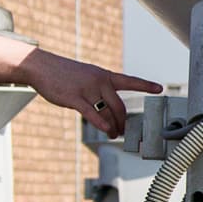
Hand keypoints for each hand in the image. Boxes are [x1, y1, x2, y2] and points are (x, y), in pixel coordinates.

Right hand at [24, 53, 162, 133]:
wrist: (42, 67)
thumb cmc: (64, 73)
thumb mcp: (86, 75)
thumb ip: (99, 89)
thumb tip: (108, 110)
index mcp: (104, 75)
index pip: (129, 80)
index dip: (145, 85)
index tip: (160, 89)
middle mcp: (99, 81)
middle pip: (119, 105)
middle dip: (123, 121)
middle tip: (123, 131)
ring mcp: (87, 89)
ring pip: (107, 112)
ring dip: (113, 126)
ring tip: (114, 134)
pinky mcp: (74, 99)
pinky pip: (92, 114)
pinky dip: (102, 125)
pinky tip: (107, 131)